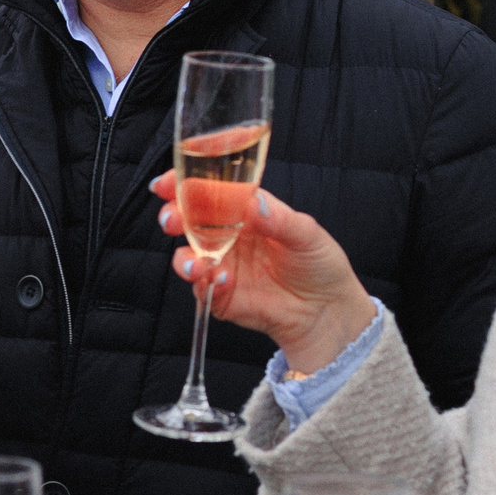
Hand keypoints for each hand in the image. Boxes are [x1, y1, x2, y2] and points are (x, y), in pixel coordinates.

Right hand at [150, 175, 374, 373]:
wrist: (326, 311)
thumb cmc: (320, 265)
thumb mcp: (307, 234)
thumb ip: (279, 219)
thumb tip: (254, 203)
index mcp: (247, 212)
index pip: (212, 190)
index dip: (186, 184)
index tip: (169, 183)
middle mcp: (229, 236)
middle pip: (190, 221)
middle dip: (173, 216)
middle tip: (172, 220)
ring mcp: (223, 265)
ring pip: (188, 256)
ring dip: (184, 257)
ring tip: (197, 264)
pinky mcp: (222, 295)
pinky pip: (203, 288)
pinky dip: (207, 284)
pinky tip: (223, 281)